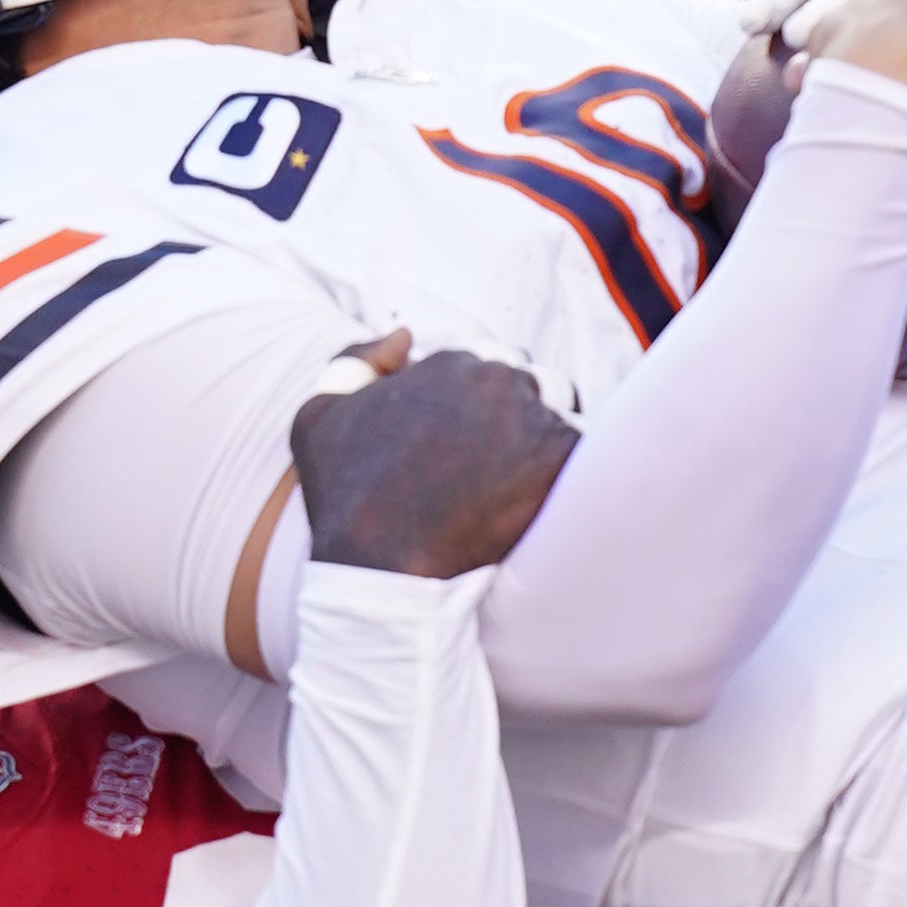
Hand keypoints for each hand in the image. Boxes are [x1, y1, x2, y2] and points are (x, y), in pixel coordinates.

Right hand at [291, 334, 578, 577]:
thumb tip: (403, 337)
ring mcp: (533, 417)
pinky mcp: (563, 460)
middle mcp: (495, 378)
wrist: (381, 570)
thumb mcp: (318, 416)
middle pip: (528, 387)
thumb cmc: (345, 498)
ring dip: (546, 440)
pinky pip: (587, 452)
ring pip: (560, 415)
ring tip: (520, 487)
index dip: (476, 409)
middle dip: (516, 418)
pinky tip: (542, 501)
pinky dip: (569, 472)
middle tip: (497, 470)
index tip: (466, 449)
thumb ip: (355, 360)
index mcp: (449, 362)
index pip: (484, 370)